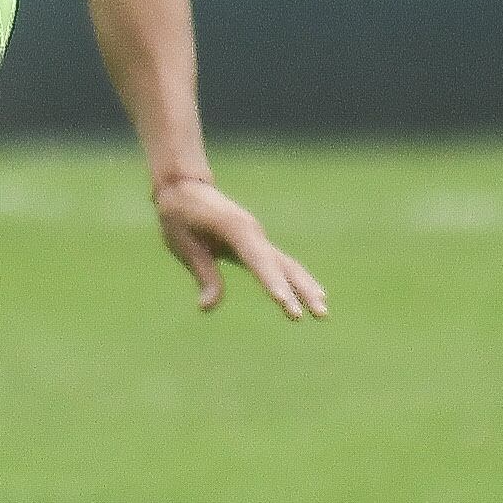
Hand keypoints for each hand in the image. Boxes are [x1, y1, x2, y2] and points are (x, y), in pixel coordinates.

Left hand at [154, 175, 326, 319]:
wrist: (185, 187)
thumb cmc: (180, 215)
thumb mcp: (183, 245)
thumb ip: (203, 274)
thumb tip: (206, 308)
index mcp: (235, 228)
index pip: (258, 260)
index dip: (271, 281)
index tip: (283, 301)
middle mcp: (253, 232)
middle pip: (283, 265)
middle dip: (301, 290)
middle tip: (319, 315)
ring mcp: (258, 236)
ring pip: (288, 265)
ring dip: (307, 287)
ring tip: (323, 312)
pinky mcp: (257, 242)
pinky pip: (282, 263)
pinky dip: (297, 279)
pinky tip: (314, 294)